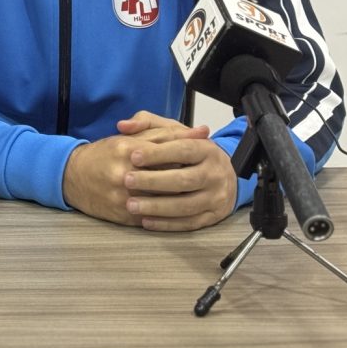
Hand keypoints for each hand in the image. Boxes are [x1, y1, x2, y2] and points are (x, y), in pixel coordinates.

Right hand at [62, 112, 212, 227]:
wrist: (72, 176)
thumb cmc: (104, 154)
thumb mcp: (131, 137)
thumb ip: (167, 133)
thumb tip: (202, 132)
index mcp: (128, 149)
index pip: (170, 152)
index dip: (191, 155)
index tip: (209, 156)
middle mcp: (125, 173)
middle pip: (170, 178)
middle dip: (190, 178)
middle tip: (207, 179)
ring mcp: (123, 196)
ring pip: (164, 201)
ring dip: (183, 199)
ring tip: (197, 195)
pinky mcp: (123, 215)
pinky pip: (153, 217)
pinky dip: (168, 216)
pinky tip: (179, 211)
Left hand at [122, 114, 236, 231]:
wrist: (222, 175)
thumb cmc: (188, 151)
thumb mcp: (172, 131)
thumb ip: (147, 123)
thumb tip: (123, 125)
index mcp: (206, 149)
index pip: (183, 150)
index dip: (158, 153)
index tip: (133, 155)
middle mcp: (214, 173)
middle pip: (184, 179)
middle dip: (154, 181)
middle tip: (127, 180)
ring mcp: (215, 197)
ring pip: (186, 205)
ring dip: (157, 207)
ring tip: (131, 205)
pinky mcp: (213, 217)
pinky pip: (189, 223)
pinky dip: (167, 224)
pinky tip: (145, 221)